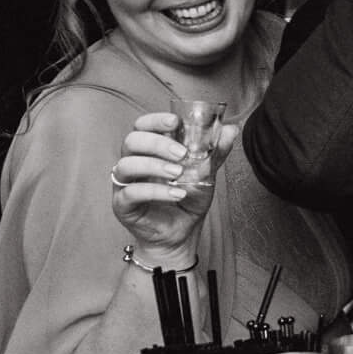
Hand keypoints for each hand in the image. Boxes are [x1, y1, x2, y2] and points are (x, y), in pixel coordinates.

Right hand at [111, 111, 234, 260]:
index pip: (142, 126)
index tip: (175, 122)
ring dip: (154, 166)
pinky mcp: (122, 205)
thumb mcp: (206, 173)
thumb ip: (215, 152)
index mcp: (150, 150)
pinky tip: (177, 193)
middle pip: (131, 141)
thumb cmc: (188, 199)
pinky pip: (131, 193)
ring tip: (178, 174)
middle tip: (182, 154)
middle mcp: (133, 163)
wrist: (182, 233)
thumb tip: (230, 129)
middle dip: (157, 143)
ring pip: (126, 165)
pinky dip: (156, 191)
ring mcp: (125, 184)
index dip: (154, 120)